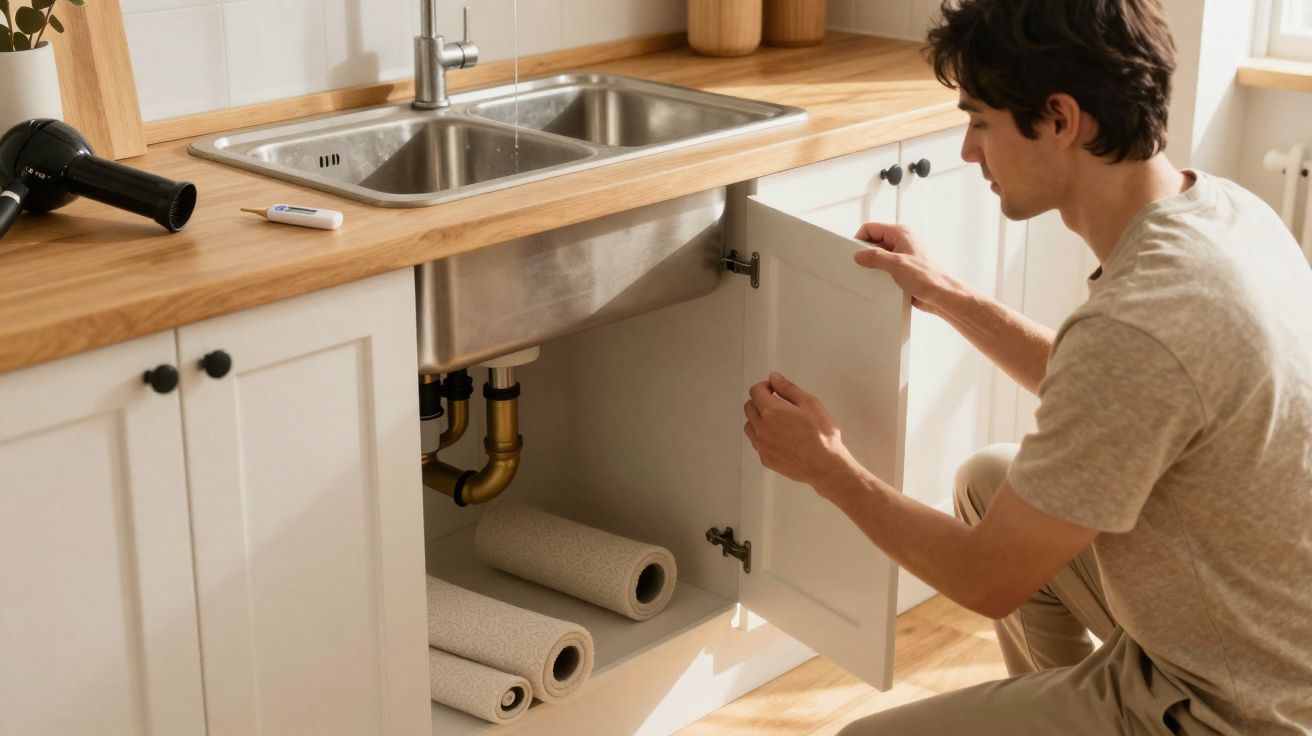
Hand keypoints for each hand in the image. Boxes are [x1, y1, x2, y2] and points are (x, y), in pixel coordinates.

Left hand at [743, 372, 857, 494]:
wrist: (825, 466)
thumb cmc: (822, 435)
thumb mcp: (809, 403)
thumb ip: (788, 388)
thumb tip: (774, 378)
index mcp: (771, 411)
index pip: (755, 391)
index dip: (765, 386)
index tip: (774, 389)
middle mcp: (761, 428)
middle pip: (749, 407)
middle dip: (761, 401)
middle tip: (778, 404)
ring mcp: (761, 446)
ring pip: (750, 426)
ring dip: (759, 419)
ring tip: (779, 422)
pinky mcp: (765, 459)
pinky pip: (757, 443)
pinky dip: (764, 437)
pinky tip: (781, 438)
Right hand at [852, 222, 963, 316]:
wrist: (942, 295)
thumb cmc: (928, 277)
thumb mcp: (896, 265)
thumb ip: (875, 257)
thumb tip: (859, 254)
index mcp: (901, 233)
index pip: (871, 228)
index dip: (859, 239)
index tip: (854, 253)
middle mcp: (902, 241)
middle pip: (874, 242)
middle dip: (866, 254)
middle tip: (862, 266)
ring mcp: (903, 255)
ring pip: (879, 256)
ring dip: (874, 266)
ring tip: (873, 276)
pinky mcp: (904, 269)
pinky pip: (886, 268)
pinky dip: (880, 274)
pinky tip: (880, 283)